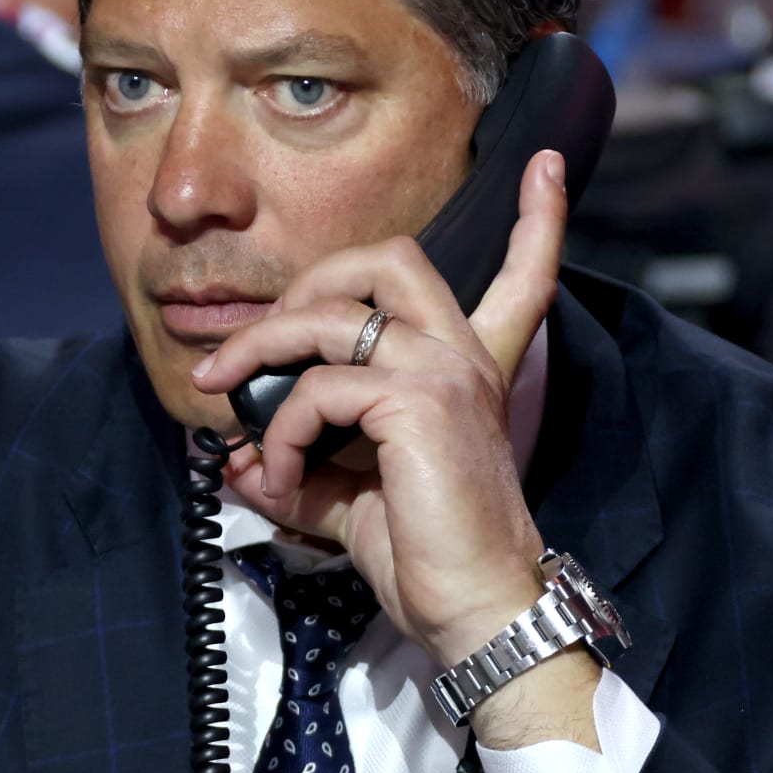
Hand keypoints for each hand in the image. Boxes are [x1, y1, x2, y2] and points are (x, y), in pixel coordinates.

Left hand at [191, 150, 600, 747]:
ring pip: (331, 312)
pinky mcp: (417, 401)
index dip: (539, 219)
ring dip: (260, 350)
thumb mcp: (349, 495)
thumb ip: (297, 461)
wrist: (474, 609)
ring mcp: (444, 370)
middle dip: (307, 282)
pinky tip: (278, 473)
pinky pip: (314, 386)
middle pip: (390, 258)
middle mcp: (463, 355)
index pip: (521, 278)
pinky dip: (277, 427)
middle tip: (251, 346)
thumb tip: (235, 454)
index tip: (548, 162)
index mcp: (467, 369)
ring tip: (225, 399)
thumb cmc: (424, 556)